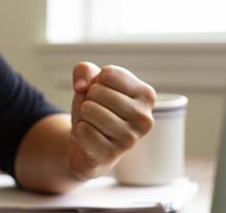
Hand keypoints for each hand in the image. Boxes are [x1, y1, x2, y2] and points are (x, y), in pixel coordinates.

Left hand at [67, 62, 155, 179]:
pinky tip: (89, 139)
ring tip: (93, 124)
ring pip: (89, 110)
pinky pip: (82, 131)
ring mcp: (129, 139)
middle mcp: (144, 118)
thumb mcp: (90, 82)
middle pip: (97, 91)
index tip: (104, 95)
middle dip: (88, 98)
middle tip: (96, 112)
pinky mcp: (111, 155)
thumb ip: (84, 70)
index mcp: (146, 95)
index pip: (108, 73)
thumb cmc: (95, 108)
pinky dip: (79, 132)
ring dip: (83, 115)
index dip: (97, 81)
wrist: (87, 144)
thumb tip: (81, 87)